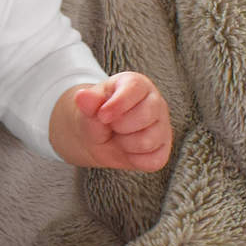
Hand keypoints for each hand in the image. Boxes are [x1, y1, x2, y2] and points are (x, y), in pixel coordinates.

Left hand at [56, 72, 171, 171]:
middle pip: (144, 115)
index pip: (135, 88)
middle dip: (119, 126)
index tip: (102, 115)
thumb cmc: (97, 118)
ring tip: (119, 137)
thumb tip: (82, 96)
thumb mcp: (88, 108)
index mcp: (137, 85)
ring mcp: (162, 126)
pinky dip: (134, 159)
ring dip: (125, 144)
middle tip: (111, 126)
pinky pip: (153, 160)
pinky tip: (128, 150)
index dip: (117, 104)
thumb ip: (88, 103)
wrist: (97, 139)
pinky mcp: (163, 148)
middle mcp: (155, 102)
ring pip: (147, 141)